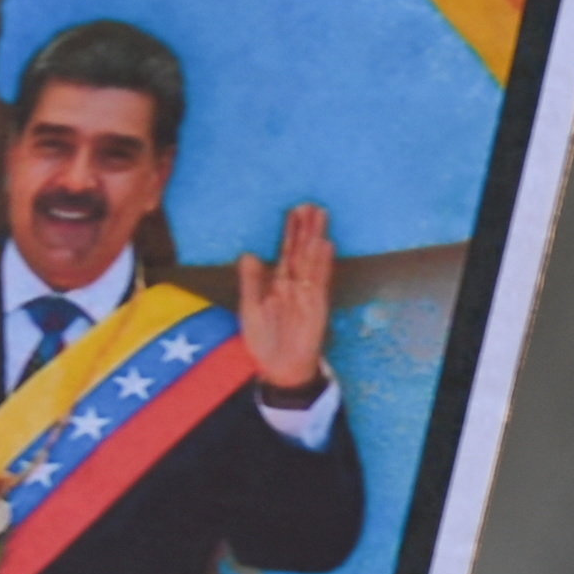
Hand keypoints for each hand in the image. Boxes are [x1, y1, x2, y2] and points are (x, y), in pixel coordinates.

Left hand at [236, 202, 336, 395]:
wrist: (280, 368)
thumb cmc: (265, 339)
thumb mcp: (250, 308)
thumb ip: (250, 282)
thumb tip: (248, 254)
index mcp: (279, 284)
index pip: (286, 252)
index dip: (290, 232)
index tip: (295, 211)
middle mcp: (295, 285)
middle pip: (301, 251)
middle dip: (306, 229)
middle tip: (311, 205)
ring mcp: (307, 294)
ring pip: (312, 261)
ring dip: (315, 239)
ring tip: (319, 217)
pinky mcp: (316, 306)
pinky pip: (319, 281)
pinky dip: (322, 263)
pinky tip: (325, 246)